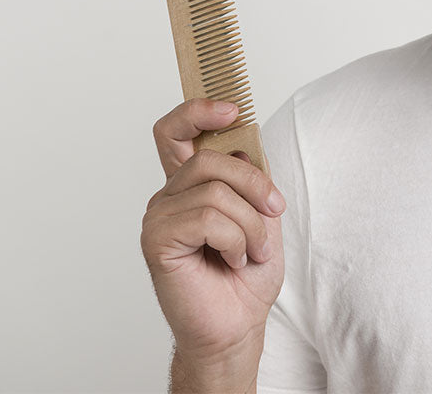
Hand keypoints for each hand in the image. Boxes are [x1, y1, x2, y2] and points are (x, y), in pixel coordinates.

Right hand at [141, 98, 285, 367]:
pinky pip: (208, 219)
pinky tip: (233, 261)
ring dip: (251, 224)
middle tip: (274, 210)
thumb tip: (243, 139)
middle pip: (210, 157)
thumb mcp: (261, 211)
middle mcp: (169, 195)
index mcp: (191, 184)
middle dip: (254, 183)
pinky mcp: (157, 240)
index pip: (177, 132)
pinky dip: (236, 241)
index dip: (197, 111)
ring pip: (216, 192)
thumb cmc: (248, 272)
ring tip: (253, 252)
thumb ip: (249, 174)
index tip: (234, 109)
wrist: (237, 323)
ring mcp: (159, 217)